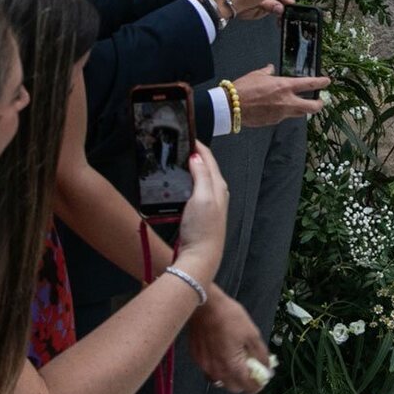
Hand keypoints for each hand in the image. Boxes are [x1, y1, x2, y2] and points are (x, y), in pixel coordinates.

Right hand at [172, 144, 229, 285]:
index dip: (198, 146)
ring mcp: (209, 204)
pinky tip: (176, 185)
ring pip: (200, 179)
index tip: (186, 136)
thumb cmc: (203, 227)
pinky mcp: (200, 214)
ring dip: (190, 169)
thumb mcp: (202, 197)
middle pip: (206, 168)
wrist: (201, 256)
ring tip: (175, 161)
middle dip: (194, 156)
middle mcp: (217, 193)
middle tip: (177, 147)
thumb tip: (197, 157)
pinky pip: (194, 192)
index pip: (209, 159)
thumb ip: (202, 176)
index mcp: (218, 186)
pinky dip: (186, 183)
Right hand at [187, 287, 270, 393]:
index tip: (263, 378)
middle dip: (244, 383)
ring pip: (219, 381)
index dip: (258, 385)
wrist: (205, 306)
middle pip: (233, 388)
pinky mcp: (196, 358)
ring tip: (238, 363)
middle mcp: (216, 371)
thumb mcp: (252, 334)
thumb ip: (260, 354)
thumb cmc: (230, 317)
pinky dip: (219, 369)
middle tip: (252, 370)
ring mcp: (204, 366)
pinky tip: (224, 356)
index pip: (247, 387)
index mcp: (232, 366)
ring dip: (230, 378)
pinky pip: (209, 371)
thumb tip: (267, 367)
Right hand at [227, 67, 328, 127]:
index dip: (321, 82)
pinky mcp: (273, 122)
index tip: (327, 81)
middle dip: (319, 104)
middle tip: (320, 102)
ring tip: (300, 105)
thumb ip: (268, 72)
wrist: (230, 107)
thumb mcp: (257, 75)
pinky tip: (276, 109)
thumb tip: (271, 68)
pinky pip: (283, 117)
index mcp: (285, 86)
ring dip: (301, 110)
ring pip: (299, 114)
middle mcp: (287, 101)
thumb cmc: (243, 88)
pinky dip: (283, 113)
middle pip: (312, 107)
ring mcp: (281, 114)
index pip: (309, 84)